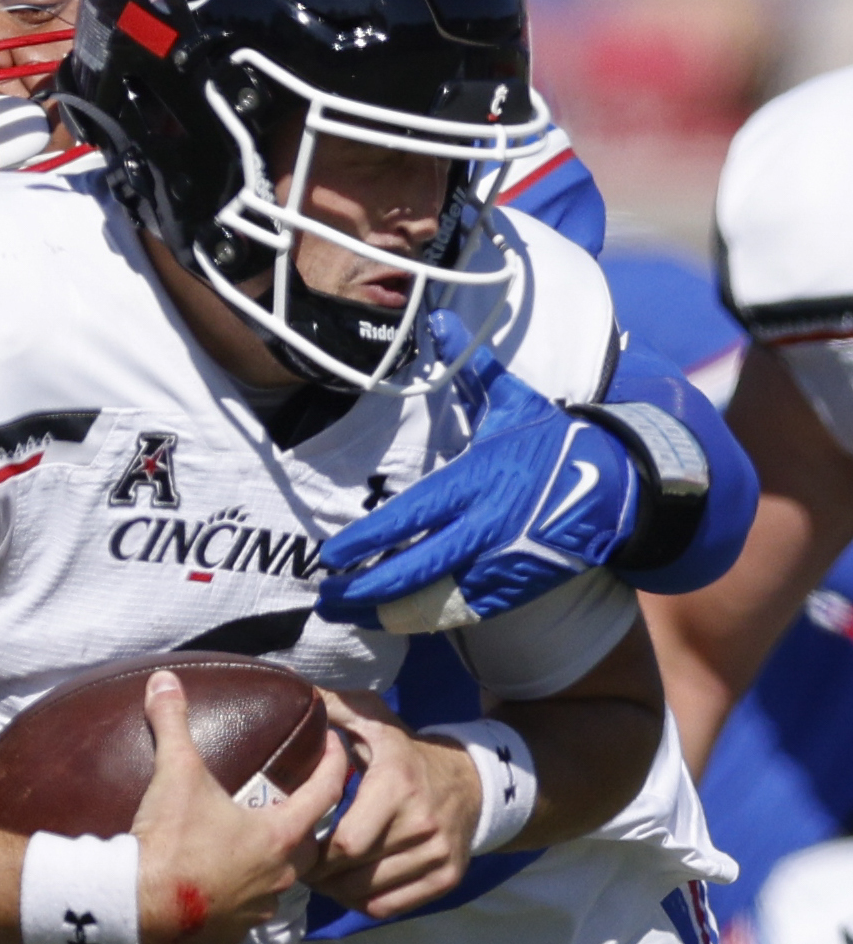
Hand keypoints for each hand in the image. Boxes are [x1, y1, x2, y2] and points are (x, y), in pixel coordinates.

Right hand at [132, 671, 349, 943]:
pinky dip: (239, 895)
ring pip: (277, 883)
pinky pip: (245, 912)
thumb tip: (163, 680)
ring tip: (250, 843)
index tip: (334, 746)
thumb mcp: (175, 772)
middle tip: (289, 800)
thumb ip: (173, 721)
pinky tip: (221, 883)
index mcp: (278, 836)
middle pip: (308, 845)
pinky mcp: (229, 935)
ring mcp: (255, 911)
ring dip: (270, 863)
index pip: (325, 794)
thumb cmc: (170, 837)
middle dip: (303, 821)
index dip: (334, 765)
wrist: (136, 903)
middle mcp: (278, 877)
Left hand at [308, 691, 482, 917]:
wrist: (470, 780)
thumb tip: (294, 685)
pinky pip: (393, 907)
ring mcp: (439, 854)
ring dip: (338, 891)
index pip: (347, 842)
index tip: (298, 842)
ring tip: (321, 877)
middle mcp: (423, 823)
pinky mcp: (449, 876)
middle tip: (301, 865)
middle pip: (355, 872)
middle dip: (321, 874)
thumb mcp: (373, 720)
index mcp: (397, 784)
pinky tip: (349, 887)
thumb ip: (333, 705)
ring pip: (371, 893)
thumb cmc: (404, 750)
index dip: (316, 851)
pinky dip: (365, 903)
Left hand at [314, 311, 638, 631]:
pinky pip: (461, 612)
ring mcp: (501, 564)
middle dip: (363, 589)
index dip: (367, 541)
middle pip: (414, 568)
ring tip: (345, 616)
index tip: (330, 556)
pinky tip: (390, 623)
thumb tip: (434, 320)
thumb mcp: (512, 403)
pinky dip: (424, 620)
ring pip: (434, 600)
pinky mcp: (515, 589)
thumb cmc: (554, 442)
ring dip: (385, 613)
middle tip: (325, 597)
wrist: (618, 488)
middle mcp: (485, 527)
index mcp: (476, 480)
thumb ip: (469, 370)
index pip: (409, 518)